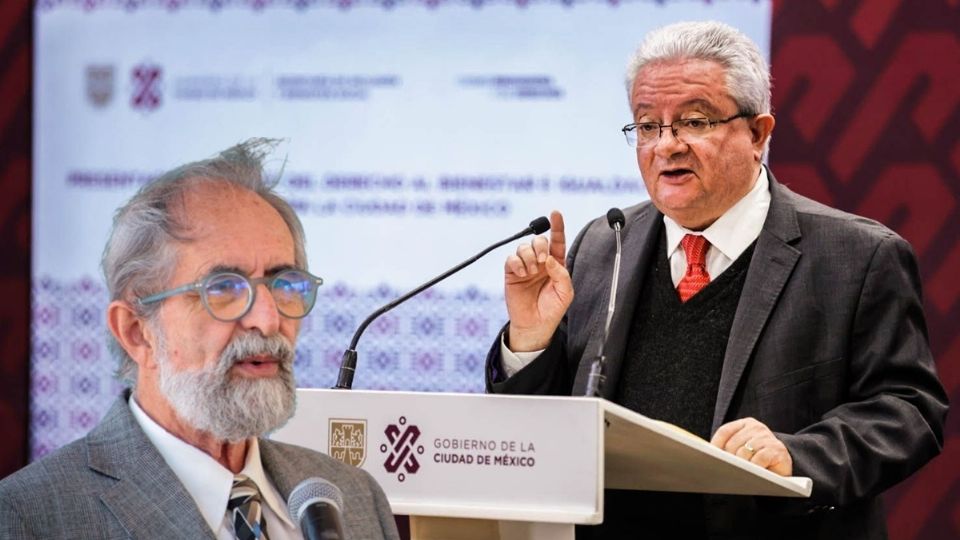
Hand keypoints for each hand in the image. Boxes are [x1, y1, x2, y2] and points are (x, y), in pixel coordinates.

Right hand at [504, 211, 573, 350]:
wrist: (534, 325)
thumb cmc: (552, 309)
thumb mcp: (565, 292)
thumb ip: (561, 273)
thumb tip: (549, 258)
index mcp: (556, 264)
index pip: (557, 241)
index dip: (557, 226)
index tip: (556, 213)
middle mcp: (540, 262)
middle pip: (539, 240)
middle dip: (541, 246)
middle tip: (543, 261)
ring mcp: (525, 266)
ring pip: (524, 247)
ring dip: (529, 256)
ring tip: (531, 272)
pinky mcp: (512, 273)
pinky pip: (511, 258)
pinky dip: (517, 263)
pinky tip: (522, 273)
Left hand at [710, 417, 792, 475]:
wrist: (783, 465)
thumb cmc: (758, 458)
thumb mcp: (742, 449)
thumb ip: (729, 447)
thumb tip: (710, 455)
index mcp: (746, 424)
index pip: (725, 431)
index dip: (715, 445)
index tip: (709, 458)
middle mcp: (757, 427)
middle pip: (732, 444)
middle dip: (728, 460)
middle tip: (728, 470)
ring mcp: (767, 437)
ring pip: (744, 452)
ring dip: (741, 465)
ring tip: (742, 473)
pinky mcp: (777, 450)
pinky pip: (758, 460)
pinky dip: (753, 468)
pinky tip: (754, 473)